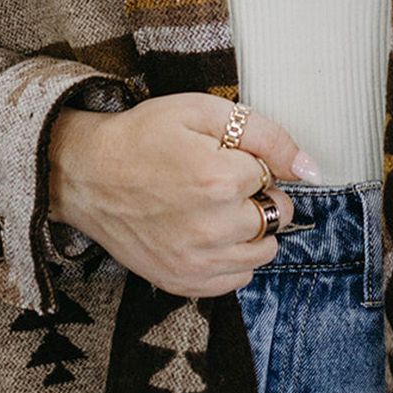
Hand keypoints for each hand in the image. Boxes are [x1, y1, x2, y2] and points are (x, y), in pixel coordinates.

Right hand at [47, 92, 321, 297]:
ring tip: (213, 210)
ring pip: (263, 251)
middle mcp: (212, 228)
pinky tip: (205, 235)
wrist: (84, 174)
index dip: (250, 163)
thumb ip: (264, 134)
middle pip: (275, 216)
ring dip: (249, 230)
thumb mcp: (201, 111)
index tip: (221, 158)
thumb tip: (308, 168)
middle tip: (217, 183)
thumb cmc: (141, 137)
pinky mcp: (182, 281)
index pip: (272, 176)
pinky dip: (231, 259)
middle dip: (256, 197)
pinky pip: (237, 279)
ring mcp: (196, 260)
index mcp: (219, 180)